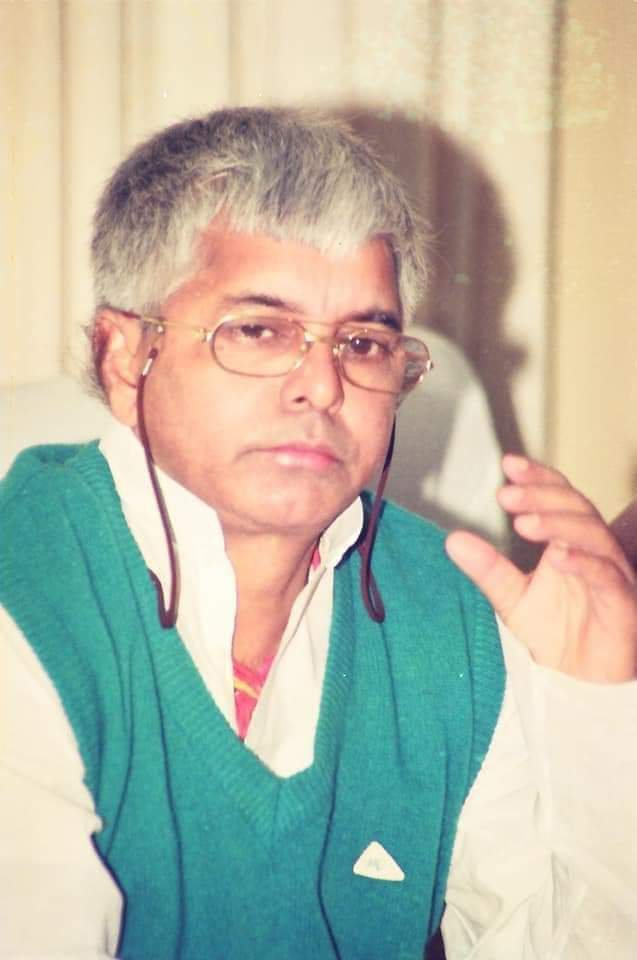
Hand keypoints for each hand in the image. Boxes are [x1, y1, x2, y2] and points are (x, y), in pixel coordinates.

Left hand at [446, 455, 636, 682]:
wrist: (585, 681)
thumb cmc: (558, 632)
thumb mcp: (513, 598)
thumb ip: (488, 568)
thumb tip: (453, 540)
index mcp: (569, 541)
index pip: (558, 497)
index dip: (538, 478)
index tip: (509, 464)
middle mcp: (593, 549)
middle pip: (575, 507)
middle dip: (541, 496)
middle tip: (506, 495)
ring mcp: (611, 573)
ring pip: (593, 535)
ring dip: (558, 524)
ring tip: (523, 523)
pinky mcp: (622, 601)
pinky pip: (606, 575)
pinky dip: (583, 562)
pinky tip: (557, 556)